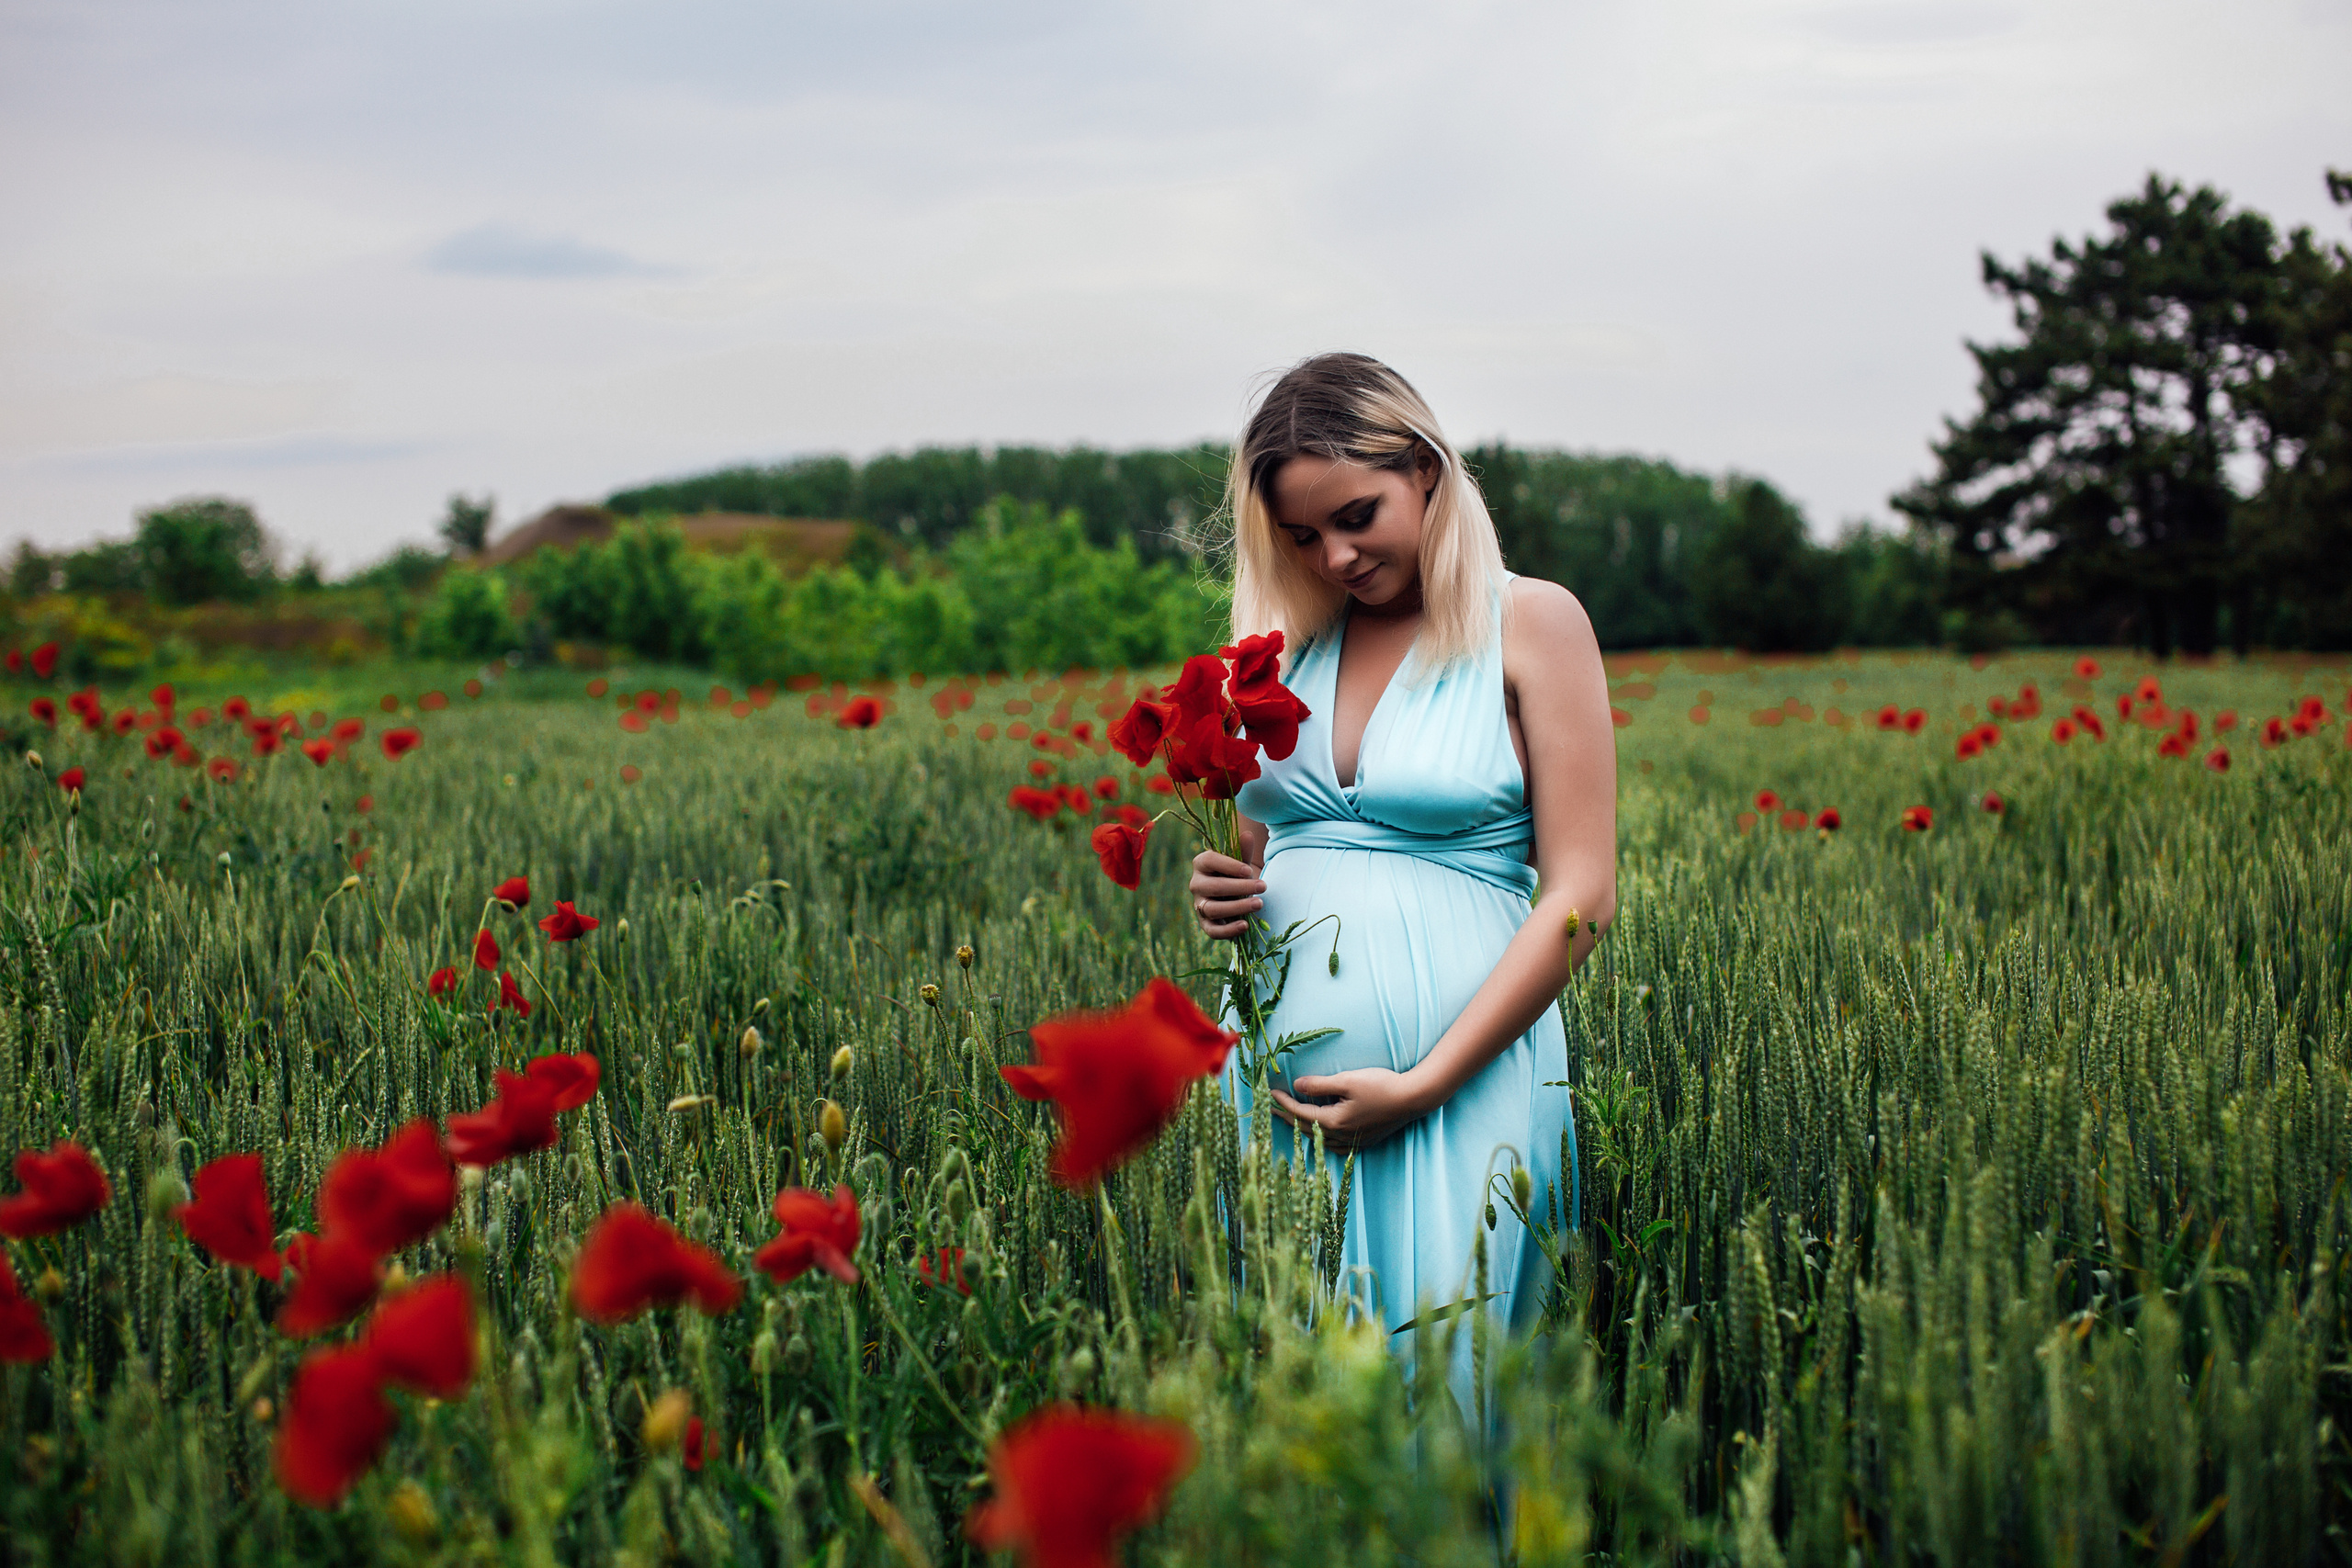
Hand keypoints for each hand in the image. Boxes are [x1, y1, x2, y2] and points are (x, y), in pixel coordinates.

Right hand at [1188, 849, 1262, 941]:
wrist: (1237, 895)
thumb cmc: (1237, 875)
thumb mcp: (1242, 863)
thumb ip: (1243, 851)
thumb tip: (1247, 834)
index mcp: (1201, 863)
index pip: (1210, 861)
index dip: (1229, 866)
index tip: (1249, 871)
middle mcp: (1196, 884)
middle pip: (1214, 887)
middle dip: (1240, 888)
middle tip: (1263, 887)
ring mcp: (1199, 905)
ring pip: (1213, 909)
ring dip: (1237, 908)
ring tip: (1259, 904)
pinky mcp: (1205, 924)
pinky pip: (1212, 930)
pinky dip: (1228, 930)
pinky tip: (1245, 926)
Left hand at [1268, 1068, 1430, 1149]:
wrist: (1413, 1099)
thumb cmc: (1381, 1086)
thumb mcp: (1347, 1080)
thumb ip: (1319, 1085)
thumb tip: (1296, 1085)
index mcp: (1333, 1121)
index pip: (1299, 1113)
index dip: (1282, 1103)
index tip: (1269, 1094)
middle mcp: (1340, 1136)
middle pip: (1306, 1128)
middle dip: (1287, 1116)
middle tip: (1272, 1107)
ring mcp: (1352, 1142)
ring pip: (1319, 1138)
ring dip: (1302, 1127)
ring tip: (1290, 1117)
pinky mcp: (1363, 1142)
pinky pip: (1334, 1145)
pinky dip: (1321, 1137)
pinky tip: (1320, 1132)